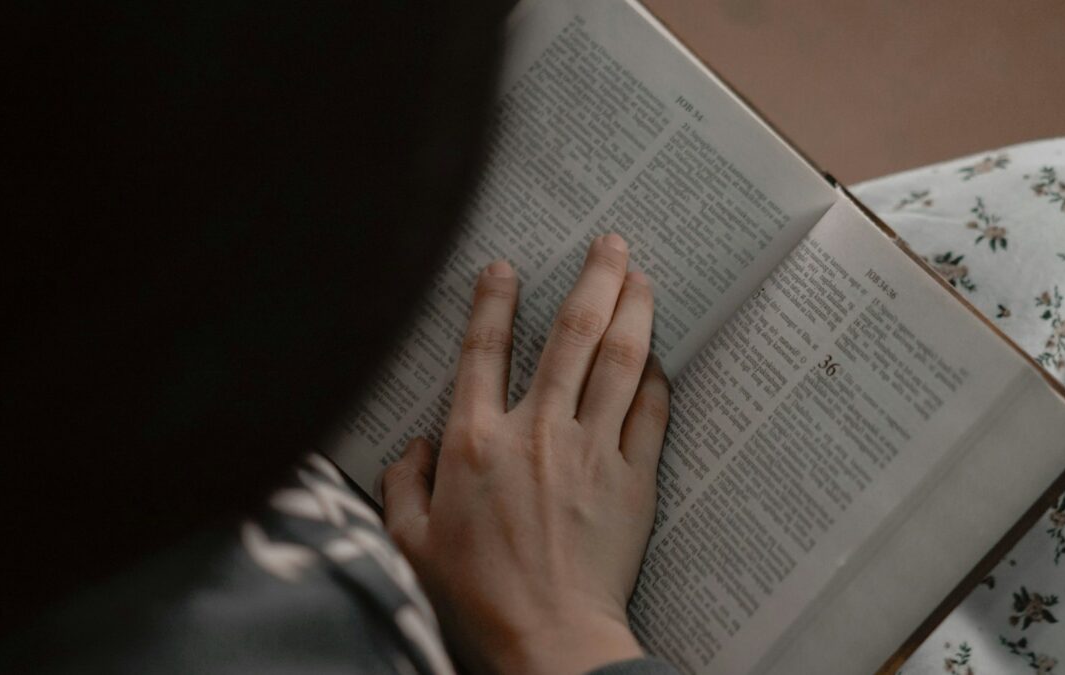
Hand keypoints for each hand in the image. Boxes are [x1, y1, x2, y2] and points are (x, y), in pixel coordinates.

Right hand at [382, 234, 669, 673]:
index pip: (483, 350)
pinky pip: (651, 412)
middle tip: (612, 242)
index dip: (494, 301)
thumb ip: (403, 484)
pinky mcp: (632, 477)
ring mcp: (590, 450)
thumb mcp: (411, 542)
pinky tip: (660, 356)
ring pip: (619, 360)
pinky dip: (656, 379)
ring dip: (633, 309)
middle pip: (571, 334)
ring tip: (643, 275)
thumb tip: (413, 445)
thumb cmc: (476, 595)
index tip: (506, 267)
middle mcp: (535, 431)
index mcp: (475, 442)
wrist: (549, 638)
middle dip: (593, 277)